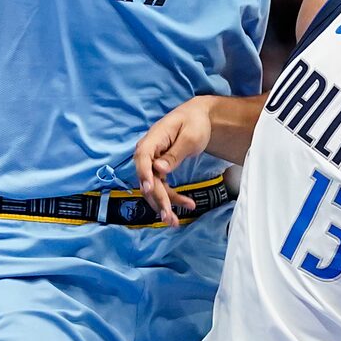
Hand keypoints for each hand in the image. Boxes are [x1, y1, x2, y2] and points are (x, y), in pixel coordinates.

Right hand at [134, 98, 214, 227]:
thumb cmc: (194, 123)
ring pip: (153, 187)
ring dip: (163, 205)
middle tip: (168, 217)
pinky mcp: (159, 170)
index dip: (143, 174)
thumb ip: (174, 154)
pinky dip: (171, 198)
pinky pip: (162, 187)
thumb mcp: (190, 137)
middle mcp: (148, 152)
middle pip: (147, 178)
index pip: (142, 157)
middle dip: (157, 199)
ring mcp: (152, 162)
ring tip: (174, 222)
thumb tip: (158, 169)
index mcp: (153, 139)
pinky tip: (187, 205)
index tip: (148, 189)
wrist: (198, 118)